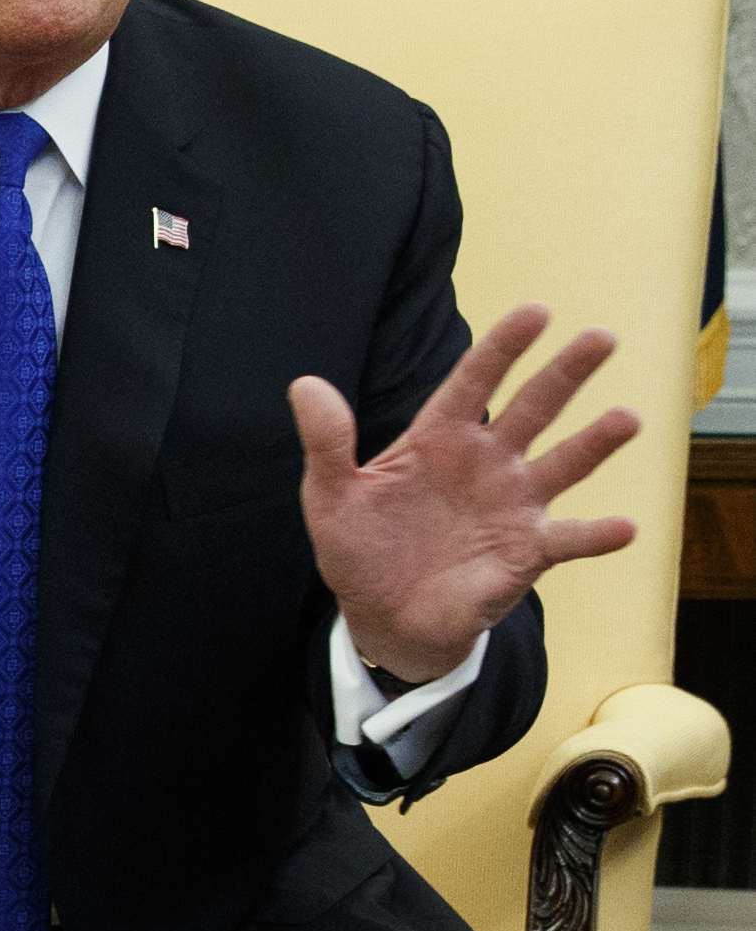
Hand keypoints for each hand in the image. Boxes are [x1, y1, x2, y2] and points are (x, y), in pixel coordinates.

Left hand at [299, 303, 637, 687]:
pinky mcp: (528, 551)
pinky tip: (625, 527)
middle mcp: (487, 462)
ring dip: (596, 443)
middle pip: (533, 408)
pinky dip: (597, 535)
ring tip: (627, 419)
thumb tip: (304, 385)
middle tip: (602, 337)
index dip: (503, 348)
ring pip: (564, 464)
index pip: (473, 382)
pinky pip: (569, 539)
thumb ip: (326, 444)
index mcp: (439, 440)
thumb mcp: (331, 497)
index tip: (536, 311)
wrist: (383, 618)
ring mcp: (513, 504)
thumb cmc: (360, 549)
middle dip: (566, 373)